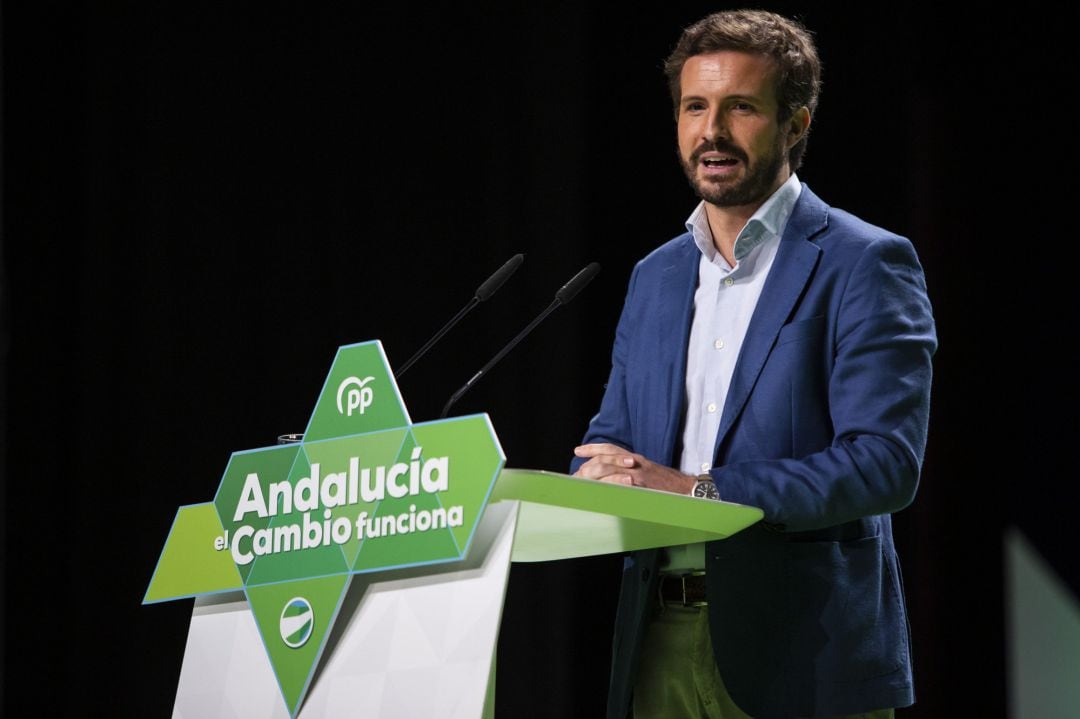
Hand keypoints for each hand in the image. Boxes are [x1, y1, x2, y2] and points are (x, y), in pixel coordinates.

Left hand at [573, 443, 695, 494]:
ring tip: (580, 479)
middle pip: (605, 457)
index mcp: (636, 459)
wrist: (688, 489)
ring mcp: (638, 473)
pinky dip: (607, 484)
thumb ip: (631, 472)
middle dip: (588, 463)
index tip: (579, 451)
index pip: (610, 449)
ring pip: (609, 467)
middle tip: (576, 471)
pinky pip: (620, 482)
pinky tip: (596, 488)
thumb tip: (614, 478)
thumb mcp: (648, 473)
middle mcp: (635, 462)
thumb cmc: (668, 485)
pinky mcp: (641, 484)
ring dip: (593, 474)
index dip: (593, 449)